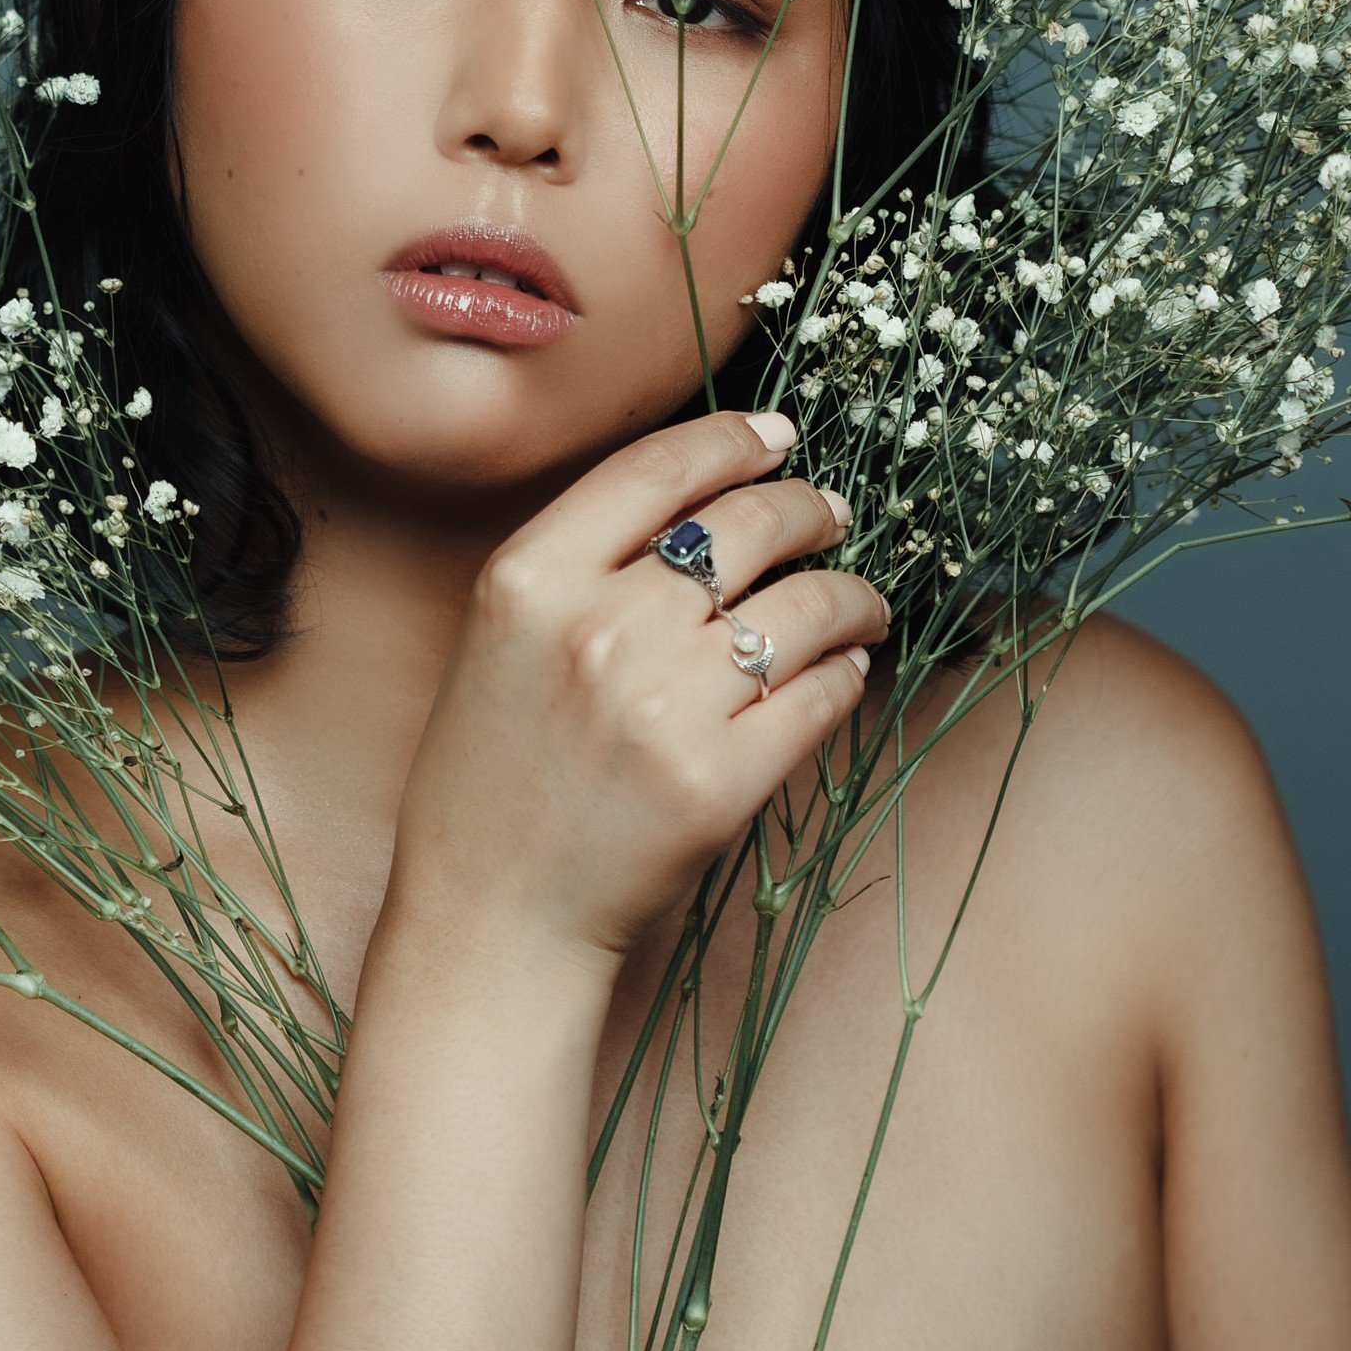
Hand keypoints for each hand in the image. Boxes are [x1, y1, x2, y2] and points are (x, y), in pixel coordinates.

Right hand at [388, 409, 889, 975]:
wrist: (493, 914)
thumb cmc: (494, 771)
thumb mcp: (502, 636)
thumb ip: (583, 560)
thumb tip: (711, 494)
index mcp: (528, 579)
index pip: (657, 469)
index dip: (732, 439)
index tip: (776, 435)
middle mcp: (596, 629)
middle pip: (744, 524)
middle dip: (807, 508)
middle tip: (830, 513)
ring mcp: (662, 707)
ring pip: (802, 607)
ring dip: (848, 594)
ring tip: (857, 602)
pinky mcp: (719, 782)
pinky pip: (820, 694)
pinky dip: (845, 671)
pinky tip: (843, 667)